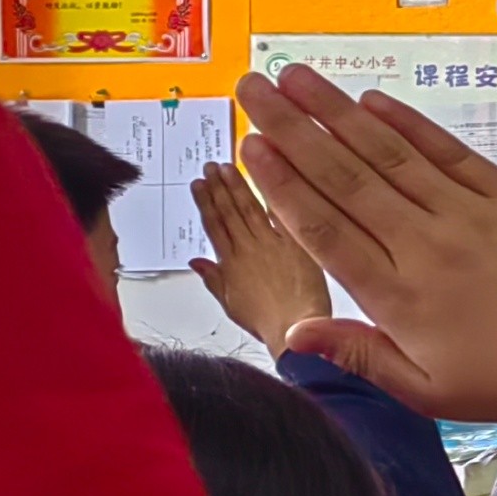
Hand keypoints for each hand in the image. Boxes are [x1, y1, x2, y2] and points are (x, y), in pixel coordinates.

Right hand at [189, 161, 332, 352]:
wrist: (298, 331)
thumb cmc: (268, 323)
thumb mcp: (231, 304)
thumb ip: (213, 279)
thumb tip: (196, 261)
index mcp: (231, 263)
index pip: (213, 225)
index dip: (205, 202)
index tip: (198, 183)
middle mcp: (250, 249)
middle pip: (230, 211)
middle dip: (220, 186)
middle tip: (212, 165)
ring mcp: (275, 244)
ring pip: (252, 208)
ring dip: (240, 185)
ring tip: (230, 166)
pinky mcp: (299, 244)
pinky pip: (285, 215)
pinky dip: (277, 195)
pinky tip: (273, 175)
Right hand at [234, 65, 496, 428]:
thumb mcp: (429, 391)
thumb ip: (359, 356)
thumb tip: (294, 332)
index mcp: (399, 296)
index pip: (323, 228)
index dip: (280, 184)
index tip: (248, 146)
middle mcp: (427, 245)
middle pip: (344, 177)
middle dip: (291, 128)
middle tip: (251, 87)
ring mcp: (471, 214)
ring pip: (390, 153)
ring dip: (338, 111)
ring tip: (296, 77)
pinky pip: (450, 152)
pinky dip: (409, 124)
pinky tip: (373, 100)